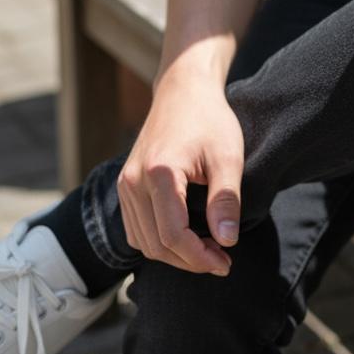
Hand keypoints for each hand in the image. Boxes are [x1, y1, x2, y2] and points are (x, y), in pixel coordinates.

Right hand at [116, 73, 244, 274]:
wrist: (183, 89)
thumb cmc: (210, 119)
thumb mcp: (228, 156)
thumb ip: (226, 199)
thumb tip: (226, 242)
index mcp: (160, 173)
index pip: (173, 235)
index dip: (200, 258)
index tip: (226, 264)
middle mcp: (134, 181)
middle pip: (156, 244)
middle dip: (189, 261)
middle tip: (221, 261)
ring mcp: (125, 183)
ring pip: (143, 241)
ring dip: (174, 255)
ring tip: (207, 251)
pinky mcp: (125, 184)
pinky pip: (136, 228)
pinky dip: (158, 241)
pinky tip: (185, 238)